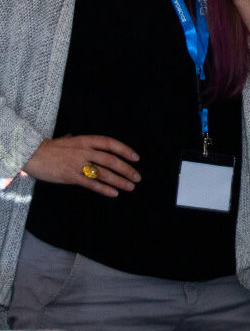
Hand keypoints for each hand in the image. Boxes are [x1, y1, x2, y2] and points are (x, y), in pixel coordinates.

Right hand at [24, 134, 140, 197]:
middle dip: (126, 169)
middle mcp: (85, 151)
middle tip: (137, 177)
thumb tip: (76, 137)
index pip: (110, 143)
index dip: (125, 150)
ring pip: (104, 173)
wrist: (32, 155)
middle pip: (111, 160)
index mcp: (86, 140)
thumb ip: (77, 141)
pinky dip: (103, 189)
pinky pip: (91, 184)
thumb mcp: (68, 140)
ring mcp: (78, 164)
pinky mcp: (71, 177)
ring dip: (119, 181)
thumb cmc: (50, 148)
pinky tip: (114, 193)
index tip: (136, 158)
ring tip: (130, 187)